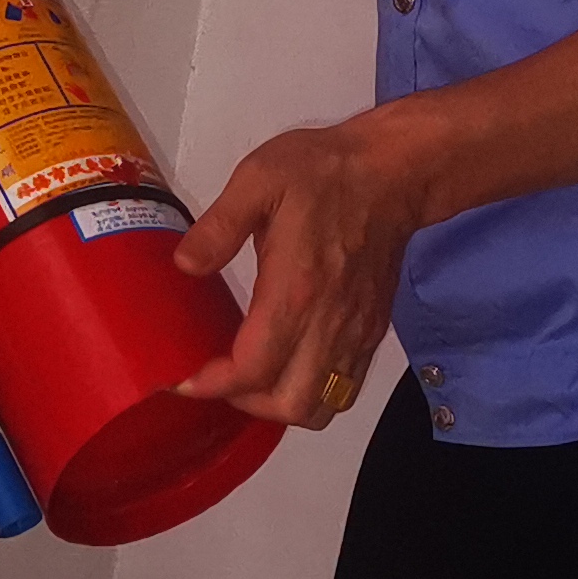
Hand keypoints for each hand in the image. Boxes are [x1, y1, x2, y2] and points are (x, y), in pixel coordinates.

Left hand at [171, 112, 433, 427]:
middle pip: (290, 404)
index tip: (186, 378)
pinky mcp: (372, 331)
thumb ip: (219, 226)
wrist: (393, 172)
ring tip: (252, 380)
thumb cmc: (324, 173)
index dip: (214, 385)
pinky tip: (287, 367)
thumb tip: (185, 266)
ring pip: (322, 406)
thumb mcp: (259, 179)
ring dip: (281, 406)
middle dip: (247, 405)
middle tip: (218, 379)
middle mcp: (330, 323)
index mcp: (296, 290)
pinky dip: (311, 394)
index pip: (253, 368)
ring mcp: (357, 332)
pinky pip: (344, 389)